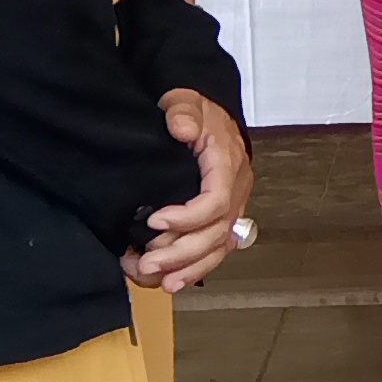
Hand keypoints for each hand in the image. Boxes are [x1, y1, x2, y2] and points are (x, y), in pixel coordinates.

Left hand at [128, 88, 253, 291]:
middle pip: (217, 233)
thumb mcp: (186, 100)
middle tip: (145, 262)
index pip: (216, 201)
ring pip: (219, 248)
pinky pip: (217, 250)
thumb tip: (182, 128)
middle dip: (181, 253)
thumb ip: (183, 111)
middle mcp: (236, 189)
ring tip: (156, 280)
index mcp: (227, 163)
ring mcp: (233, 206)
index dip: (187, 218)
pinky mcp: (223, 217)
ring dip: (188, 267)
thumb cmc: (196, 110)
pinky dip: (196, 268)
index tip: (152, 220)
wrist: (209, 114)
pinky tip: (172, 281)